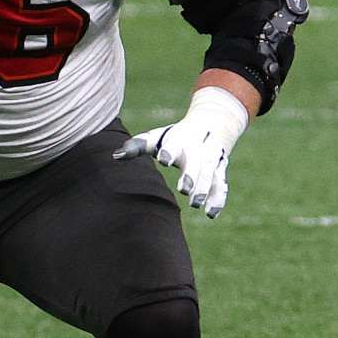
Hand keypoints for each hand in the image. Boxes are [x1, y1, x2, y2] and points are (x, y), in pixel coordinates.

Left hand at [114, 87, 248, 218]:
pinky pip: (221, 185)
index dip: (169, 151)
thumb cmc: (175, 137)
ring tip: (195, 203)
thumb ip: (138, 146)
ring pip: (210, 173)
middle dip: (192, 174)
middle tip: (184, 189)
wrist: (212, 124)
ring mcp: (212, 160)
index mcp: (181, 139)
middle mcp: (199, 149)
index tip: (163, 158)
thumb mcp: (157, 137)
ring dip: (205, 188)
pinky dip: (218, 198)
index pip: (175, 145)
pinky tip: (211, 213)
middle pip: (197, 161)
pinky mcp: (220, 171)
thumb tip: (115, 156)